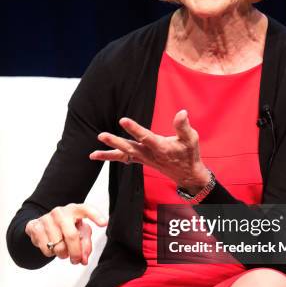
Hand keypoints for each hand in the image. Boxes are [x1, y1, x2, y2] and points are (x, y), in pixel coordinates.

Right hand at [25, 203, 107, 264]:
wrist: (43, 224)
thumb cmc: (67, 228)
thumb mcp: (80, 233)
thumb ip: (86, 245)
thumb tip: (84, 260)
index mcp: (75, 209)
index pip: (87, 210)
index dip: (96, 216)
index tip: (104, 223)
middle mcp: (61, 211)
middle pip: (72, 236)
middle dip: (76, 252)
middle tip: (76, 260)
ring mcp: (46, 218)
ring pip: (58, 246)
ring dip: (62, 254)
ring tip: (62, 250)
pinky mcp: (34, 226)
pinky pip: (46, 249)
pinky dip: (50, 253)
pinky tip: (51, 246)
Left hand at [90, 109, 209, 190]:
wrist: (187, 174)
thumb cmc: (189, 154)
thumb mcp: (191, 139)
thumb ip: (184, 126)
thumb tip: (182, 112)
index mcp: (161, 148)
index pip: (146, 137)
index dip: (135, 129)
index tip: (123, 120)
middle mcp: (150, 155)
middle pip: (130, 148)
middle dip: (115, 142)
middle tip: (102, 136)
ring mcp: (144, 159)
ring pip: (124, 155)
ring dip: (108, 154)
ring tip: (93, 154)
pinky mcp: (142, 160)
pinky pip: (124, 159)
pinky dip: (112, 157)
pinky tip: (98, 155)